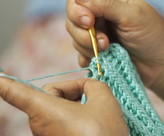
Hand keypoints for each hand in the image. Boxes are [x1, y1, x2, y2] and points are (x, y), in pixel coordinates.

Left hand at [0, 77, 127, 135]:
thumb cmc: (103, 132)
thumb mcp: (103, 100)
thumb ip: (93, 84)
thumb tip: (87, 86)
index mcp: (45, 110)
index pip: (17, 93)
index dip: (4, 83)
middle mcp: (40, 125)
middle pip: (51, 94)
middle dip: (71, 90)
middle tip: (92, 95)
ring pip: (58, 108)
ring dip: (75, 103)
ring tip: (95, 111)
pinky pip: (62, 121)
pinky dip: (75, 115)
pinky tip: (92, 121)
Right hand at [66, 0, 163, 87]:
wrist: (163, 65)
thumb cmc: (153, 35)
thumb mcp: (132, 15)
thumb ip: (105, 5)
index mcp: (108, 1)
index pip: (78, 0)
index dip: (77, 11)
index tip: (89, 22)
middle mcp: (101, 17)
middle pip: (72, 20)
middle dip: (83, 34)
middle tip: (104, 42)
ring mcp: (98, 36)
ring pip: (75, 39)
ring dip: (88, 47)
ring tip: (110, 51)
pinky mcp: (98, 54)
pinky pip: (81, 56)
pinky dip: (89, 60)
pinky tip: (105, 61)